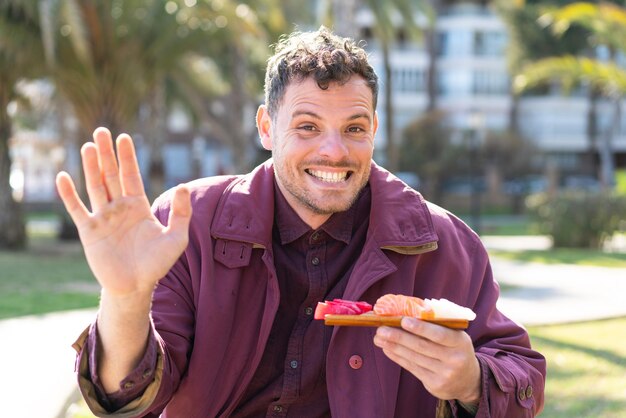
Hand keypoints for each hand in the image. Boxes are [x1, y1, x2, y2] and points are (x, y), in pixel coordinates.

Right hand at [56, 127, 191, 296]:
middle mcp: (119, 208)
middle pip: (111, 175)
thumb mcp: (176, 237)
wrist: (136, 286)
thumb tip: (183, 186)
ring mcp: (103, 218)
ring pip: (95, 186)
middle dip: (107, 154)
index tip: (124, 137)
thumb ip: (181, 213)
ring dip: (91, 167)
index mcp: (138, 206)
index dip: (128, 157)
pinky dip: (69, 194)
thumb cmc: (157, 264)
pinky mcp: (89, 232)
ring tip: (88, 146)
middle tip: (101, 131)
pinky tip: (63, 177)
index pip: (131, 175)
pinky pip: (77, 209)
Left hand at [373, 317, 480, 403]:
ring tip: (379, 338)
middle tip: (381, 329)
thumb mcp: (455, 336)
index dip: (421, 328)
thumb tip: (408, 313)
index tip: (403, 320)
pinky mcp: (435, 385)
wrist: (468, 380)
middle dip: (399, 336)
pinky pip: (412, 368)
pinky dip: (398, 357)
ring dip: (394, 347)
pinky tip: (387, 349)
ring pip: (414, 358)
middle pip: (422, 346)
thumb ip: (437, 325)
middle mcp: (455, 359)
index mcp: (461, 342)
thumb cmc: (456, 349)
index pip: (440, 334)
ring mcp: (445, 374)